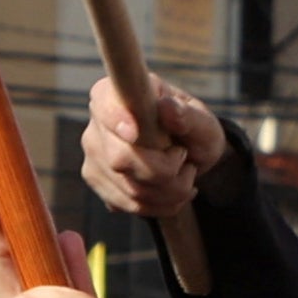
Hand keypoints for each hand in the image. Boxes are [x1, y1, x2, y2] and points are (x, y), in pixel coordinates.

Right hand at [82, 76, 222, 225]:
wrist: (189, 158)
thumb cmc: (193, 130)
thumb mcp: (202, 121)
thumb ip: (188, 115)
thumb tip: (167, 108)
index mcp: (118, 93)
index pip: (104, 103)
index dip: (116, 118)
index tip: (134, 132)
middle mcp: (97, 122)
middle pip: (119, 158)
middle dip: (163, 169)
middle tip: (183, 157)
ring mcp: (94, 155)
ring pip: (129, 188)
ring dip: (169, 190)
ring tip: (185, 174)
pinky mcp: (98, 182)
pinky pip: (130, 204)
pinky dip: (161, 204)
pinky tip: (172, 191)